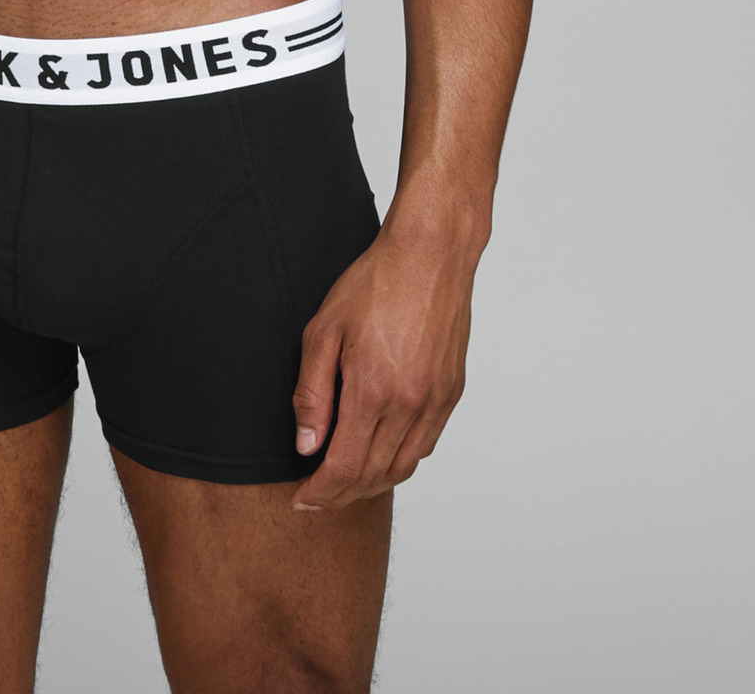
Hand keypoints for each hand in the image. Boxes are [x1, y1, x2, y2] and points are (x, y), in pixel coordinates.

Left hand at [289, 220, 475, 512]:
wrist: (430, 255)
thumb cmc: (373, 283)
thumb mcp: (323, 331)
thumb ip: (312, 394)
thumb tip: (307, 445)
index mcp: (374, 391)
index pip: (344, 467)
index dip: (321, 492)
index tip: (302, 500)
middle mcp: (410, 404)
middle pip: (374, 475)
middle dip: (342, 494)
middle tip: (318, 497)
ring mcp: (436, 401)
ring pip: (404, 467)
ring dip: (372, 484)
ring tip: (345, 483)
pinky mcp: (451, 392)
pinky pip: (426, 445)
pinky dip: (401, 461)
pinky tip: (381, 454)